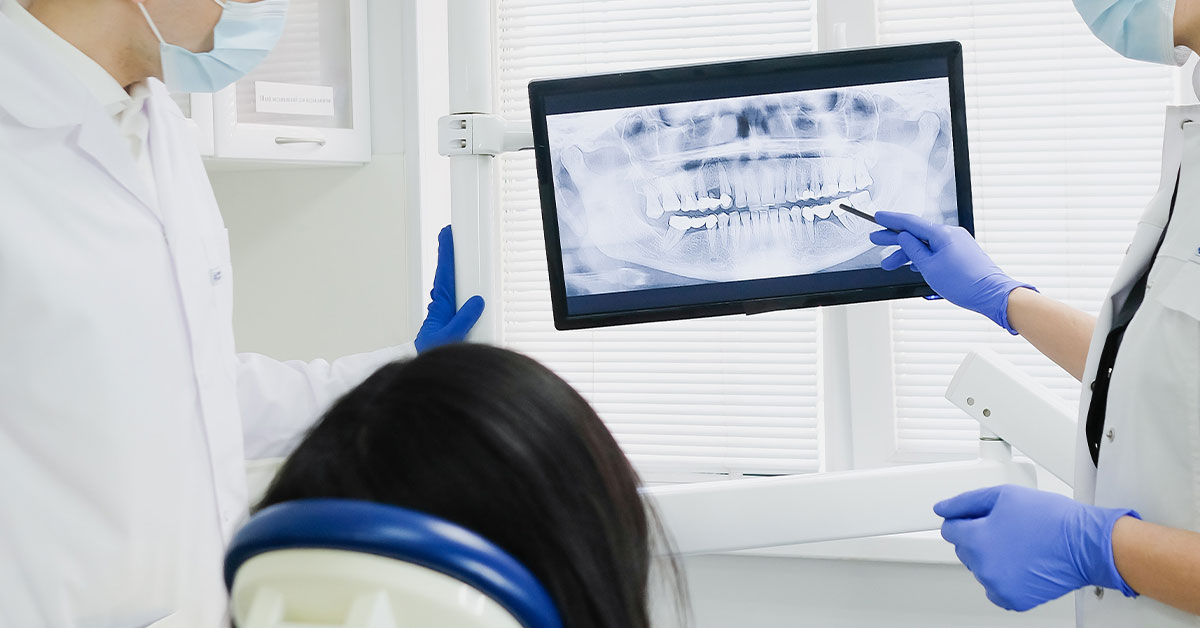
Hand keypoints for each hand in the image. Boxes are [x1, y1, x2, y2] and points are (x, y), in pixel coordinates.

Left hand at [413, 226, 484, 352]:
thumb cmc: (435, 360)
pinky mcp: (454, 330)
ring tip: (459, 256)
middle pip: (447, 279)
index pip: (443, 276)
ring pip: (453, 293)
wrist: (431, 377)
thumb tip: (476, 302)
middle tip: (449, 236)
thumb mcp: (451, 338)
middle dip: (449, 258)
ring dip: (455, 275)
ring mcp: (446, 321)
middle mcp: (441, 313)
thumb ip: (463, 319)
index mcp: (438, 311)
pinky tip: (474, 294)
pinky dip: (465, 296)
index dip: (445, 254)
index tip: (446, 235)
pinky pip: (461, 308)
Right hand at [869, 212, 1034, 333]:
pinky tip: (913, 265)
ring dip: (907, 253)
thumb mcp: (929, 267)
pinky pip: (936, 250)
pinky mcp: (961, 253)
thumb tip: (903, 238)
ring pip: (926, 244)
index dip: (891, 220)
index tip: (877, 217)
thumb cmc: (965, 283)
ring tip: (890, 264)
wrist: (992, 294)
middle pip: (916, 233)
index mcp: (942, 234)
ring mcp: (957, 243)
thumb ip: (913, 250)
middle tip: (876, 240)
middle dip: (894, 238)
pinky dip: (922, 257)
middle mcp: (951, 234)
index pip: (910, 222)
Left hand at [935, 485, 1138, 610]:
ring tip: (1020, 544)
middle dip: (979, 537)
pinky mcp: (1013, 599)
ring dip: (992, 557)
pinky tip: (1021, 562)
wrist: (1085, 544)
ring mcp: (998, 585)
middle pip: (964, 549)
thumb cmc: (1052, 519)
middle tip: (1007, 528)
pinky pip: (995, 587)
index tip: (980, 519)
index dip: (965, 520)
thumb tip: (943, 509)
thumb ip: (967, 502)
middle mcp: (983, 566)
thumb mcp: (1004, 495)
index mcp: (977, 539)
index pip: (950, 530)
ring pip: (980, 567)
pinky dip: (1003, 576)